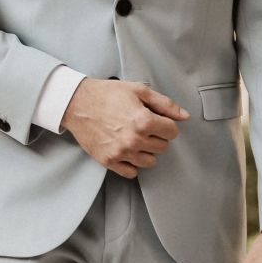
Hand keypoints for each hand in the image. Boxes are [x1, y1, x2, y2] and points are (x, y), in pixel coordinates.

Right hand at [59, 77, 187, 177]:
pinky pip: (131, 172)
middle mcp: (134, 139)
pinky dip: (132, 163)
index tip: (156, 120)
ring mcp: (121, 152)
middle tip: (143, 126)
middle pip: (162, 147)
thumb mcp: (138, 90)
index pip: (172, 132)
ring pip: (150, 161)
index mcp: (143, 121)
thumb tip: (184, 116)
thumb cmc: (106, 94)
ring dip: (146, 150)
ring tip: (134, 138)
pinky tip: (126, 150)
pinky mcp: (109, 161)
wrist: (77, 103)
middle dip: (156, 136)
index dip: (166, 124)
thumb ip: (165, 104)